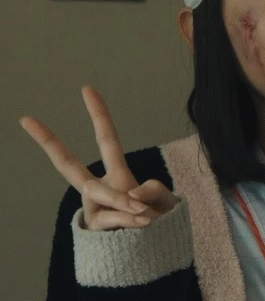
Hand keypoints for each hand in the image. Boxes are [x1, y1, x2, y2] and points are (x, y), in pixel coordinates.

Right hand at [20, 86, 177, 230]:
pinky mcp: (94, 228)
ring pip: (102, 193)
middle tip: (25, 119)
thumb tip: (129, 194)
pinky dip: (130, 218)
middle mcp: (98, 189)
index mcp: (117, 174)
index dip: (99, 114)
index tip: (87, 88)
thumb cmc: (161, 218)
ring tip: (145, 214)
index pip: (107, 139)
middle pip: (67, 164)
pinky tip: (142, 222)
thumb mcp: (164, 199)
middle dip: (48, 142)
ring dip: (124, 202)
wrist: (158, 250)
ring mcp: (93, 209)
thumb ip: (152, 191)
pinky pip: (112, 217)